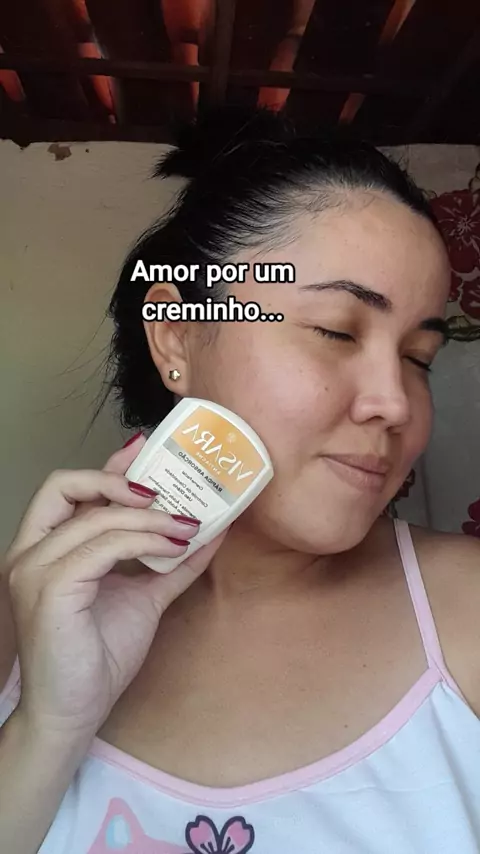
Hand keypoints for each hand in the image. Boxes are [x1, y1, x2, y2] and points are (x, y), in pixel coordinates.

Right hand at [3, 434, 228, 738]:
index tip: (146, 450)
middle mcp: (31, 551)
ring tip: (187, 524)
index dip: (107, 465)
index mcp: (45, 548)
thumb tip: (209, 531)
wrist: (74, 712)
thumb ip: (169, 563)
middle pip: (65, 485)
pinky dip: (145, 540)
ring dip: (149, 516)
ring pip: (96, 517)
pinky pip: (105, 545)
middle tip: (164, 489)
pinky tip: (174, 546)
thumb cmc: (97, 657)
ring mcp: (35, 567)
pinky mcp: (52, 587)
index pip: (68, 489)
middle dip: (117, 478)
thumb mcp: (142, 597)